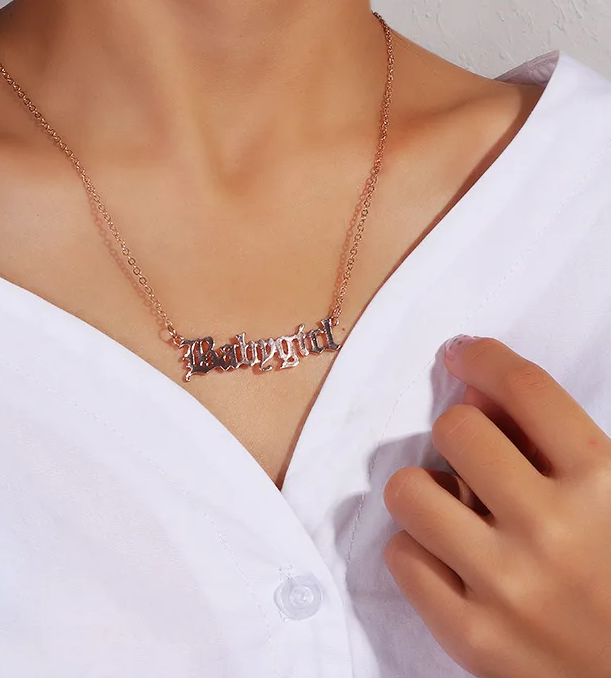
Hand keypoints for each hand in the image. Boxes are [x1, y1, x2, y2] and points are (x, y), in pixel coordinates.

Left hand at [383, 336, 610, 677]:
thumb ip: (550, 440)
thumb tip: (474, 390)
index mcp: (604, 484)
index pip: (524, 388)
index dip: (483, 357)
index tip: (462, 356)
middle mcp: (552, 529)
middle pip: (455, 429)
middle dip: (458, 433)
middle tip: (472, 457)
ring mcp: (507, 585)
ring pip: (408, 490)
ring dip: (426, 493)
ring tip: (454, 511)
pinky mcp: (471, 636)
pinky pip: (401, 557)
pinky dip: (418, 551)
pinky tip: (448, 560)